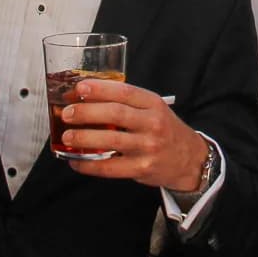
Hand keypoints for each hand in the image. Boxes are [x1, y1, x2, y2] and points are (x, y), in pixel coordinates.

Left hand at [59, 80, 210, 191]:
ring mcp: (148, 147)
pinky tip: (76, 161)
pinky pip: (110, 167)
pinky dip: (89, 165)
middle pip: (115, 114)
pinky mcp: (142, 168)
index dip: (100, 88)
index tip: (80, 88)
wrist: (190, 160)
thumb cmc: (165, 131)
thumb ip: (128, 103)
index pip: (124, 91)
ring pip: (111, 140)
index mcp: (153, 104)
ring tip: (68, 136)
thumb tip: (86, 99)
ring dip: (84, 137)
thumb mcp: (154, 109)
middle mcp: (152, 124)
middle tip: (67, 113)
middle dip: (86, 112)